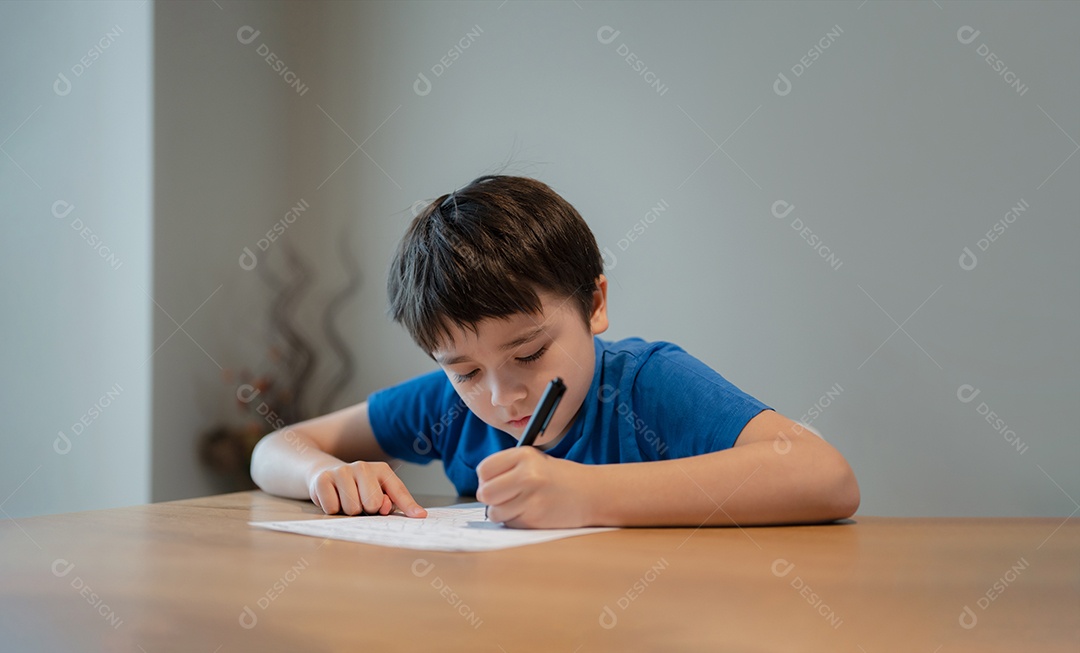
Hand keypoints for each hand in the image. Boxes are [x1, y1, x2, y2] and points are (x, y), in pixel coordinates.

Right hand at [307, 461, 426, 517]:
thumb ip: (394, 502)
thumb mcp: (379, 492)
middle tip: (360, 503)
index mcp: (382, 470)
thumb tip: (409, 512)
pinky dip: (332, 510)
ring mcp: (342, 471)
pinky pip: (332, 508)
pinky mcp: (322, 479)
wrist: (325, 473)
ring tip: (345, 501)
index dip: (408, 506)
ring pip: (352, 508)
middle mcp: (363, 466)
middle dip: (366, 511)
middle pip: (372, 504)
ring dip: (348, 512)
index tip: (420, 517)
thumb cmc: (357, 488)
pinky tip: (333, 499)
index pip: (398, 491)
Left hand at [476, 448, 590, 527]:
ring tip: (522, 506)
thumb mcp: (534, 462)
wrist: (593, 493)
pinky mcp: (536, 518)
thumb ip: (508, 470)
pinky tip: (533, 514)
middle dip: (491, 499)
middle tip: (505, 498)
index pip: (484, 469)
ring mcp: (532, 497)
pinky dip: (517, 522)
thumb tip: (482, 488)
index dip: (486, 480)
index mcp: (524, 455)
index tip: (496, 483)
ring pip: (495, 512)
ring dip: (504, 513)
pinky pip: (511, 524)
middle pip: (485, 493)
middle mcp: (527, 474)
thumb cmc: (561, 479)